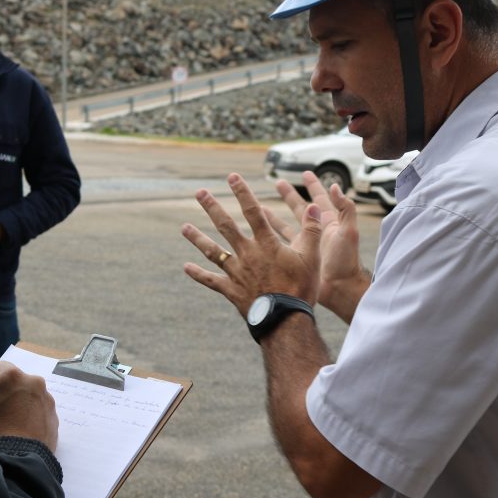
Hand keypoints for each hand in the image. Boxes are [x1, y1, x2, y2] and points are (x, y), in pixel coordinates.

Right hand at [0, 363, 58, 451]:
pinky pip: (39, 414)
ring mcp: (47, 402)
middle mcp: (35, 384)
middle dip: (7, 395)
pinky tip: (21, 435)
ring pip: (29, 399)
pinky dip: (31, 421)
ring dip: (20, 408)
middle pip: (17, 384)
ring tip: (10, 429)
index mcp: (13, 377)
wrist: (17, 460)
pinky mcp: (54, 419)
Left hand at [181, 173, 322, 315]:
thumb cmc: (301, 288)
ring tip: (184, 227)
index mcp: (266, 244)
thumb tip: (313, 207)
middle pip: (226, 226)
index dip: (242, 193)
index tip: (232, 177)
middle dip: (212, 207)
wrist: (285, 320)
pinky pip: (211, 281)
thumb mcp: (311, 258)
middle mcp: (247, 254)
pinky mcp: (231, 290)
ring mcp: (236, 272)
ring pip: (213, 251)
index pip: (253, 212)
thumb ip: (311, 230)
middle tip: (199, 193)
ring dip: (198, 238)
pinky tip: (186, 267)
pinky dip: (198, 274)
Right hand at [265, 171, 369, 323]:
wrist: (339, 289)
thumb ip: (345, 209)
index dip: (314, 185)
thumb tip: (335, 187)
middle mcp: (315, 232)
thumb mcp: (349, 232)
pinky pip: (279, 243)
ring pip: (286, 225)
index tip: (305, 173)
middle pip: (301, 208)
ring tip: (260, 206)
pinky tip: (256, 232)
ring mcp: (305, 245)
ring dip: (274, 215)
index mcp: (329, 223)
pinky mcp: (296, 257)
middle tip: (278, 182)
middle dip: (290, 195)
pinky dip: (268, 236)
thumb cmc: (346, 261)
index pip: (320, 199)